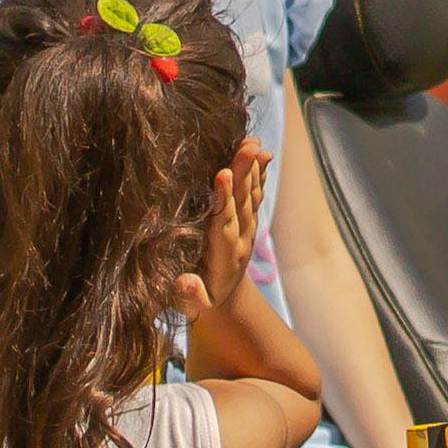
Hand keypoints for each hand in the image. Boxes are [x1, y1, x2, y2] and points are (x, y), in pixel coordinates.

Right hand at [192, 143, 272, 307]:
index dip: (223, 199)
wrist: (225, 300)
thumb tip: (185, 284)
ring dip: (253, 168)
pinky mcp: (247, 222)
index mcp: (223, 256)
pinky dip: (259, 174)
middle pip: (242, 202)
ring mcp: (246, 229)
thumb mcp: (194, 305)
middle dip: (244, 174)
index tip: (222, 175)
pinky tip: (262, 152)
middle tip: (248, 147)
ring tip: (254, 142)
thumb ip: (190, 296)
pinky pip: (255, 195)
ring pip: (251, 195)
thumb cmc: (201, 300)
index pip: (223, 222)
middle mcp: (239, 239)